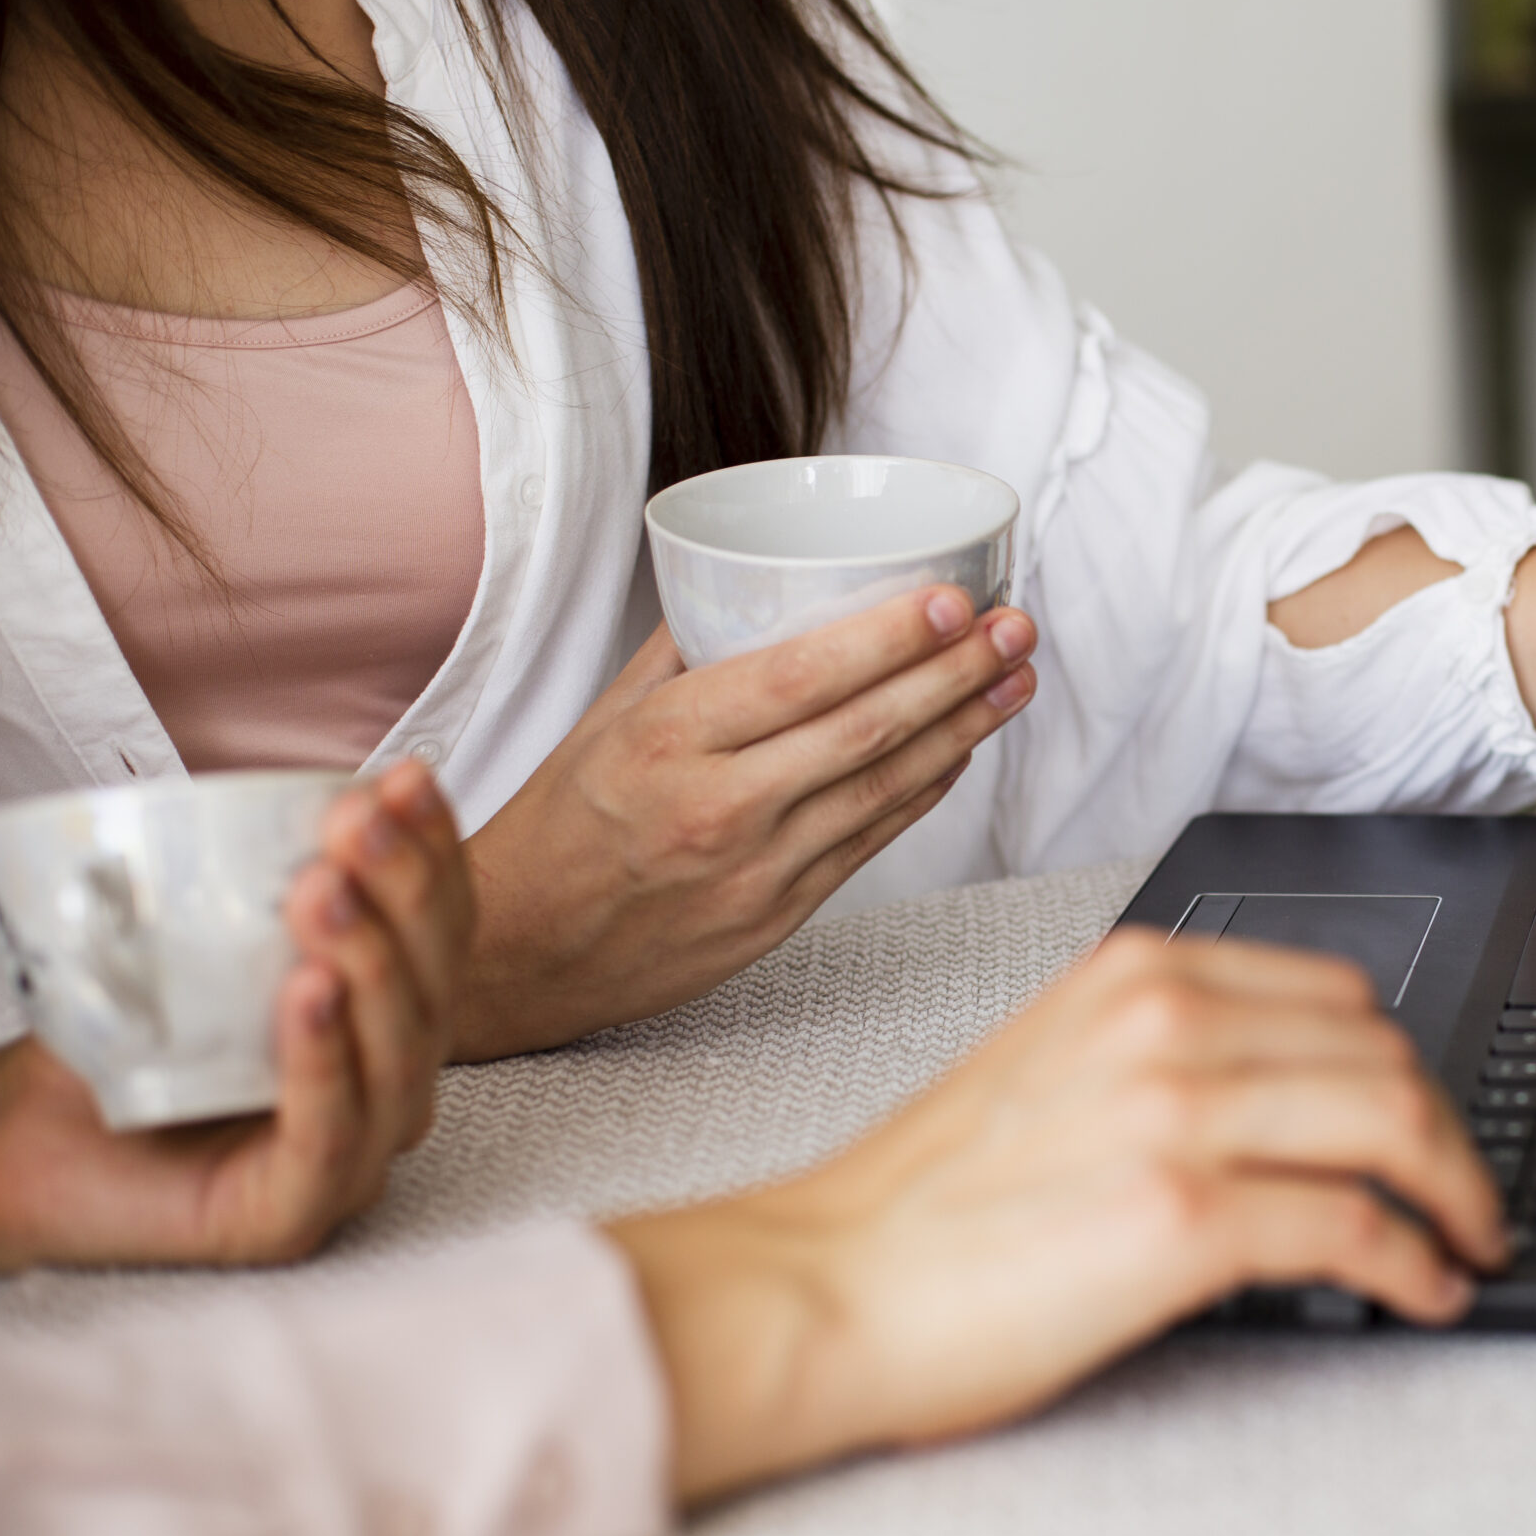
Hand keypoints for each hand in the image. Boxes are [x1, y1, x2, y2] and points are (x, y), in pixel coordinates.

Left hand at [0, 763, 471, 1271]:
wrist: (22, 1143)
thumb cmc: (117, 1045)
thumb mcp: (198, 940)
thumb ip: (252, 878)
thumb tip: (287, 779)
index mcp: (388, 1019)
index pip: (441, 929)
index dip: (437, 853)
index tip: (407, 778)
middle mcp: (390, 1085)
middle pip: (435, 985)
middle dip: (405, 891)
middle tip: (354, 822)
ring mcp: (355, 1156)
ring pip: (400, 1054)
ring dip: (369, 961)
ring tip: (319, 892)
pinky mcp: (297, 1215)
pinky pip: (331, 1132)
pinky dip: (323, 1059)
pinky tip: (307, 994)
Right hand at [457, 588, 1037, 1059]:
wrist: (520, 954)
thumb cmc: (562, 824)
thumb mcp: (606, 718)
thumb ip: (686, 651)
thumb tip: (764, 581)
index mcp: (668, 738)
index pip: (802, 677)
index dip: (890, 638)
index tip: (952, 599)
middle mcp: (718, 803)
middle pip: (864, 729)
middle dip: (955, 673)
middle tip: (1015, 628)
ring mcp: (755, 868)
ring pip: (884, 787)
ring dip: (963, 729)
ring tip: (1014, 682)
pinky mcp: (778, 916)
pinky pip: (871, 840)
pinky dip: (924, 791)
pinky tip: (962, 750)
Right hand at [607, 930, 1506, 1502]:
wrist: (820, 1285)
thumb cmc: (922, 1204)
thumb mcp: (1055, 1069)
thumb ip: (1167, 1055)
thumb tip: (1287, 1103)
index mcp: (1133, 973)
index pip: (1336, 993)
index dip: (1404, 1064)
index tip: (1427, 1119)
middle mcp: (1163, 1020)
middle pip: (1383, 1052)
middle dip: (1450, 1131)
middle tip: (1469, 1195)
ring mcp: (1176, 1112)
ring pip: (1392, 1123)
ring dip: (1459, 1193)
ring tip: (1471, 1242)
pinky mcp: (1182, 1217)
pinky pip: (1356, 1227)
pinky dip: (1417, 1262)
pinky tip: (1426, 1291)